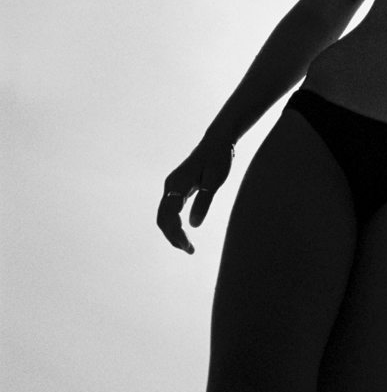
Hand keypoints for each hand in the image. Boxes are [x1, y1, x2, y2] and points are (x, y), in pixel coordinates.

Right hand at [157, 135, 234, 253]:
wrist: (217, 141)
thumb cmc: (218, 158)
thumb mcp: (215, 180)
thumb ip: (204, 201)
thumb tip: (194, 225)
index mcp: (178, 183)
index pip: (170, 215)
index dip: (177, 233)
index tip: (189, 247)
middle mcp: (170, 185)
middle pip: (163, 218)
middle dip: (173, 237)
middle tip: (189, 251)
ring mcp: (172, 186)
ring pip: (164, 215)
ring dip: (172, 232)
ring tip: (187, 247)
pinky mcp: (177, 188)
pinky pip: (170, 210)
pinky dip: (174, 224)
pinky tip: (184, 233)